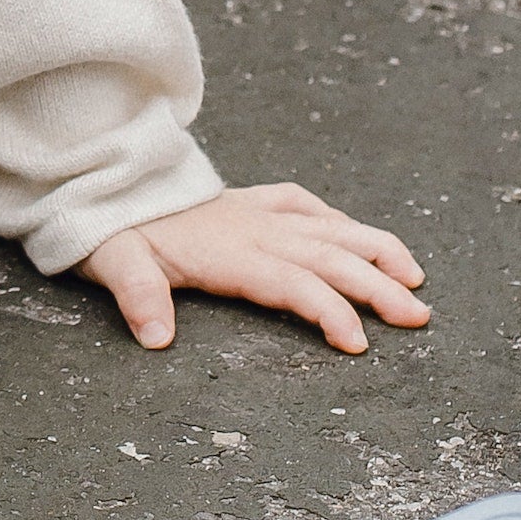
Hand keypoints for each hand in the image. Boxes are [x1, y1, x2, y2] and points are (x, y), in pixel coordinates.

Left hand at [76, 182, 427, 355]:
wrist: (103, 177)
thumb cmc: (111, 228)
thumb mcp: (114, 263)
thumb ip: (139, 297)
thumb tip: (156, 337)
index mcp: (228, 250)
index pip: (292, 282)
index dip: (329, 310)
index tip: (359, 342)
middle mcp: (253, 228)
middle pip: (328, 256)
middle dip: (377, 286)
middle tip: (417, 317)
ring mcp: (255, 210)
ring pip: (329, 228)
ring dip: (375, 250)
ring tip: (415, 277)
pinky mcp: (250, 199)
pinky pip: (304, 204)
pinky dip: (337, 220)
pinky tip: (357, 234)